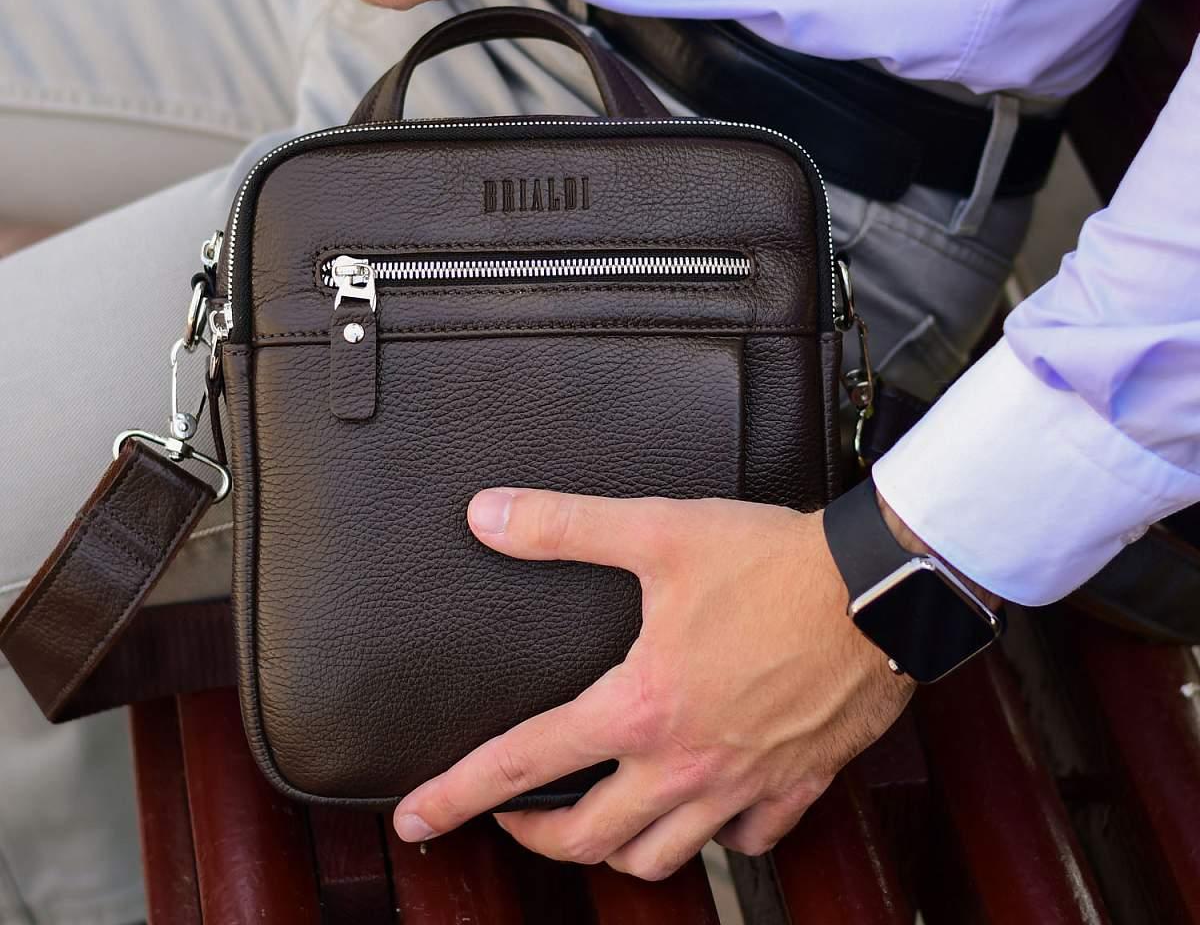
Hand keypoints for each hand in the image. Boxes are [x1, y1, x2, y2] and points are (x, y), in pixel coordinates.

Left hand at [392, 489, 913, 880]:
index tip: (417, 819)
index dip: (457, 795)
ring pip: (662, 859)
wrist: (877, 587)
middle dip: (535, 837)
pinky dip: (711, 838)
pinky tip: (701, 810)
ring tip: (598, 820)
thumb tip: (489, 516)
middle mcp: (684, 762)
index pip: (523, 763)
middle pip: (588, 839)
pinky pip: (743, 845)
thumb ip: (564, 527)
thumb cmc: (773, 563)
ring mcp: (742, 785)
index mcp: (640, 707)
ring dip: (617, 849)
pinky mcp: (795, 786)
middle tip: (513, 817)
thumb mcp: (657, 530)